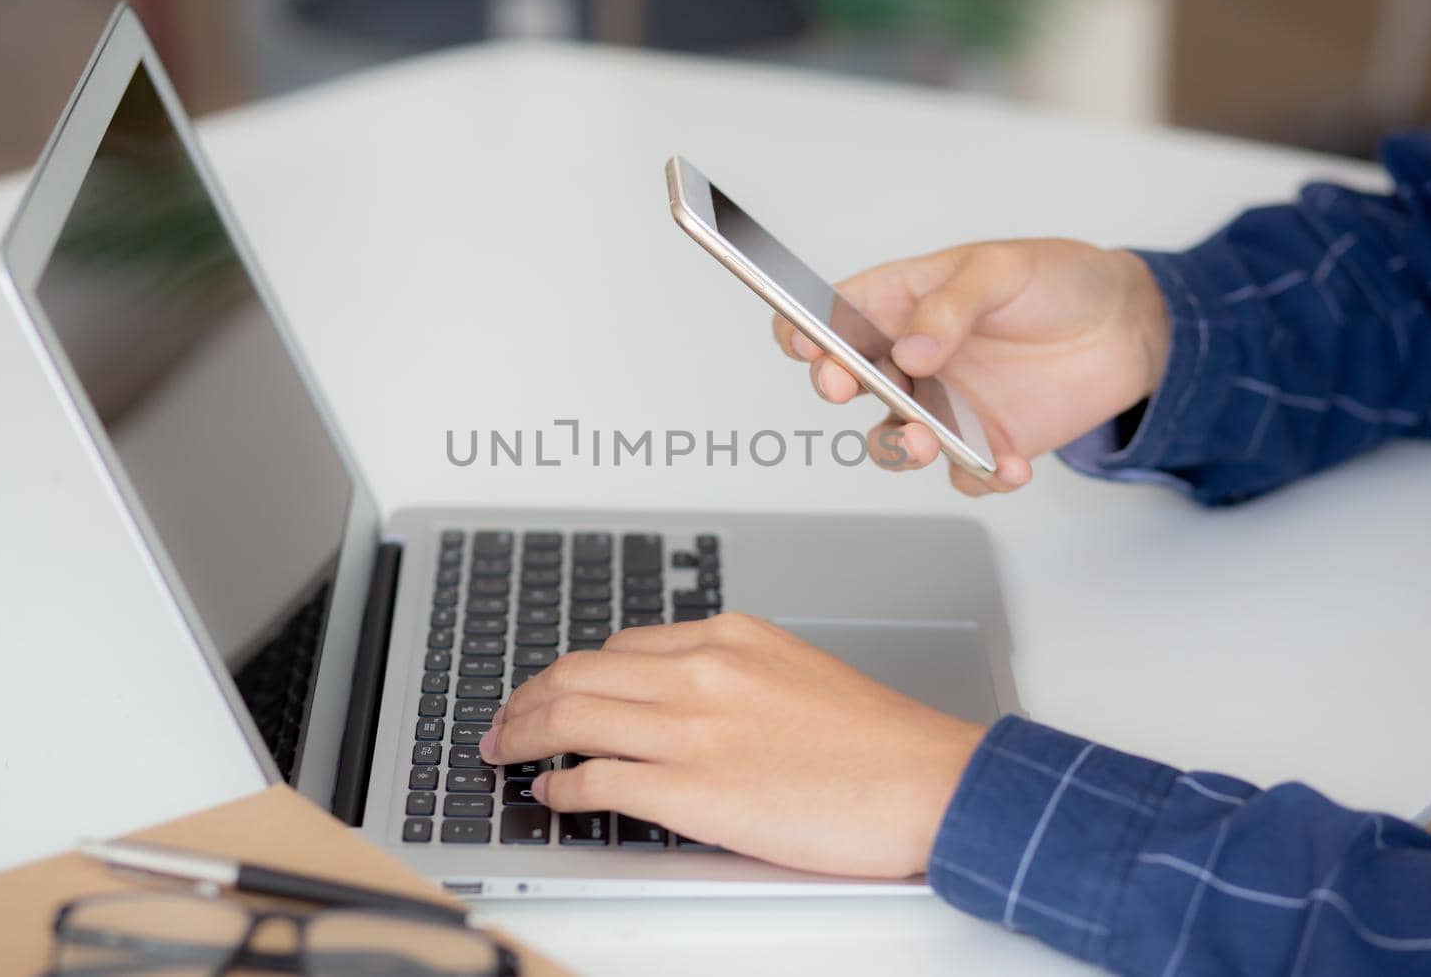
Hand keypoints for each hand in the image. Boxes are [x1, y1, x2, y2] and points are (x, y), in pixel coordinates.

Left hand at [479, 613, 985, 877]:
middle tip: (505, 721)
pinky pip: (597, 780)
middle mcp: (701, 672)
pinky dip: (561, 786)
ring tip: (506, 751)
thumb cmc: (875, 740)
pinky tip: (552, 793)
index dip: (569, 672)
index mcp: (727, 637)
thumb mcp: (794, 670)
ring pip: (572, 717)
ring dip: (524, 736)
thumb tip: (675, 697)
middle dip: (526, 699)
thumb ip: (730, 674)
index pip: (619, 646)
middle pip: (578, 674)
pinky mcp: (693, 790)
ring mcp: (693, 729)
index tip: (551, 690)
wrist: (925, 782)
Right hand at [773, 239, 1168, 494]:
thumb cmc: (1057, 280)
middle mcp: (909, 360)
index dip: (804, 331)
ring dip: (896, 445)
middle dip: (835, 385)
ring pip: (892, 439)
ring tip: (922, 437)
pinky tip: (1009, 463)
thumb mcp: (1002, 269)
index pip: (832, 317)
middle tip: (841, 383)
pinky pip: (963, 473)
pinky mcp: (982, 444)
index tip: (806, 342)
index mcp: (900, 303)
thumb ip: (951, 306)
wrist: (1128, 326)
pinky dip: (980, 476)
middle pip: (848, 382)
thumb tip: (912, 352)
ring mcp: (942, 406)